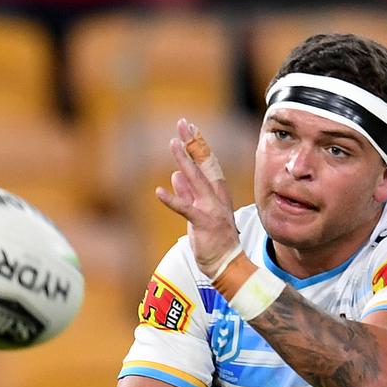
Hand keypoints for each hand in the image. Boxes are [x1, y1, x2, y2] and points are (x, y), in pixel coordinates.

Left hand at [155, 119, 242, 276]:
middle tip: (183, 123)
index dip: (197, 143)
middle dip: (192, 142)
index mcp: (216, 192)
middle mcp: (216, 196)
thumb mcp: (199, 212)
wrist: (227, 263)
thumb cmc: (214, 240)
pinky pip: (185, 208)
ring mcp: (211, 208)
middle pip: (203, 163)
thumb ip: (188, 193)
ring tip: (173, 143)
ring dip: (184, 160)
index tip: (189, 126)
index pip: (206, 162)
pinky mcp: (203, 222)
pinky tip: (158, 191)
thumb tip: (176, 175)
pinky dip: (172, 199)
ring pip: (195, 179)